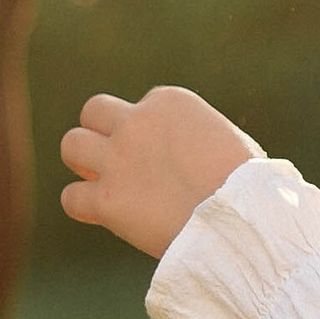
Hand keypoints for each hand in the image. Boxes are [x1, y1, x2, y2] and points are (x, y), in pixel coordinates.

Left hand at [60, 87, 259, 257]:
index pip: (143, 105)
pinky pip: (71, 197)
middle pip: (93, 111)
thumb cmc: (248, 186)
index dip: (147, 131)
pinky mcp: (106, 199)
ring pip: (71, 145)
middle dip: (101, 132)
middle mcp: (137, 122)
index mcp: (169, 100)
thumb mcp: (223, 139)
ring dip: (83, 161)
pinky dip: (82, 205)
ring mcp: (117, 159)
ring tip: (101, 181)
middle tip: (116, 160)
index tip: (162, 156)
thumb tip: (186, 156)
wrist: (242, 218)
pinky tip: (104, 215)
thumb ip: (193, 137)